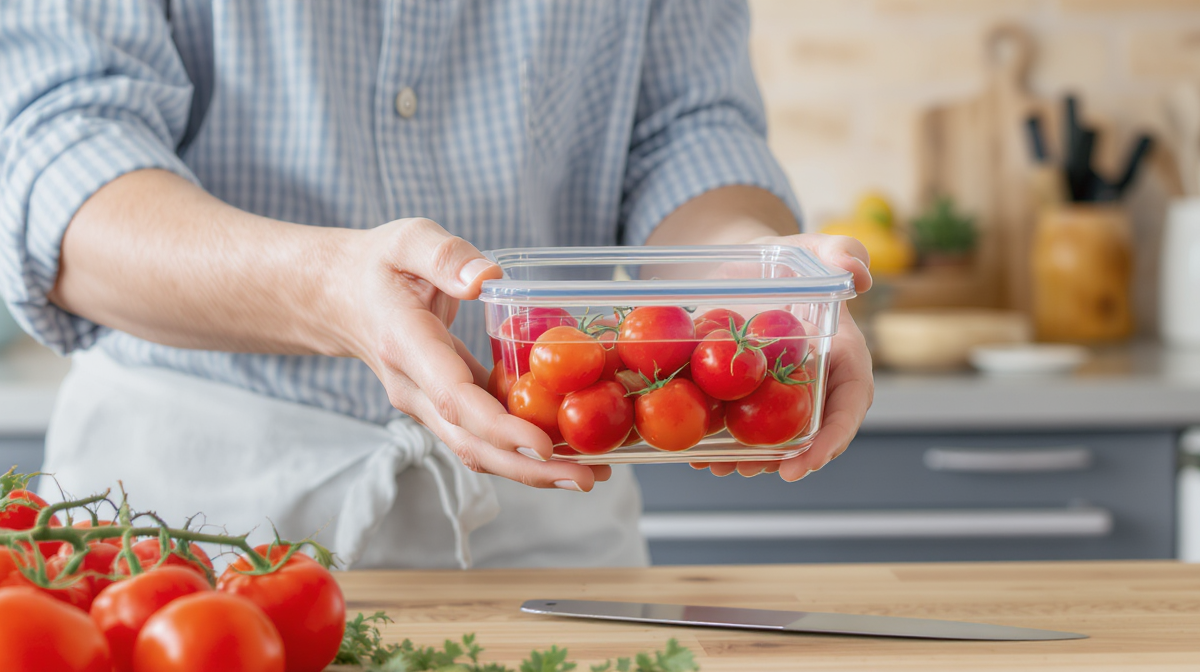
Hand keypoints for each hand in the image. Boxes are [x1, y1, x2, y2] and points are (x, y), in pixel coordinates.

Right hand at [336, 218, 609, 490]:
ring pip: (477, 449)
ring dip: (532, 469)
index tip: (543, 444)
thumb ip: (445, 255)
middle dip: (529, 467)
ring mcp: (426, 404)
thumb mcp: (407, 239)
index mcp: (406, 345)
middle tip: (587, 477)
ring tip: (593, 473)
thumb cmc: (378, 264)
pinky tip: (569, 448)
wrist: (339, 297)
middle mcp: (414, 388)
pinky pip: (482, 435)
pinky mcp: (443, 407)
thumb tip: (487, 278)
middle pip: (471, 443)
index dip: (499, 427)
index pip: (453, 398)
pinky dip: (521, 448)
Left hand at [691, 232, 873, 480]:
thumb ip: (843, 251)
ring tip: (720, 467)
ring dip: (749, 459)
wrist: (747, 265)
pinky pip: (740, 423)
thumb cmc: (789, 257)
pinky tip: (697, 453)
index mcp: (843, 356)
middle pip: (811, 432)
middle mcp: (817, 383)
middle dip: (787, 460)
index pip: (850, 404)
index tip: (807, 462)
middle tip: (754, 471)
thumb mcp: (813, 248)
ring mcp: (782, 393)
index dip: (833, 437)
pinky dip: (721, 441)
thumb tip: (861, 276)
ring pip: (774, 436)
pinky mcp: (749, 394)